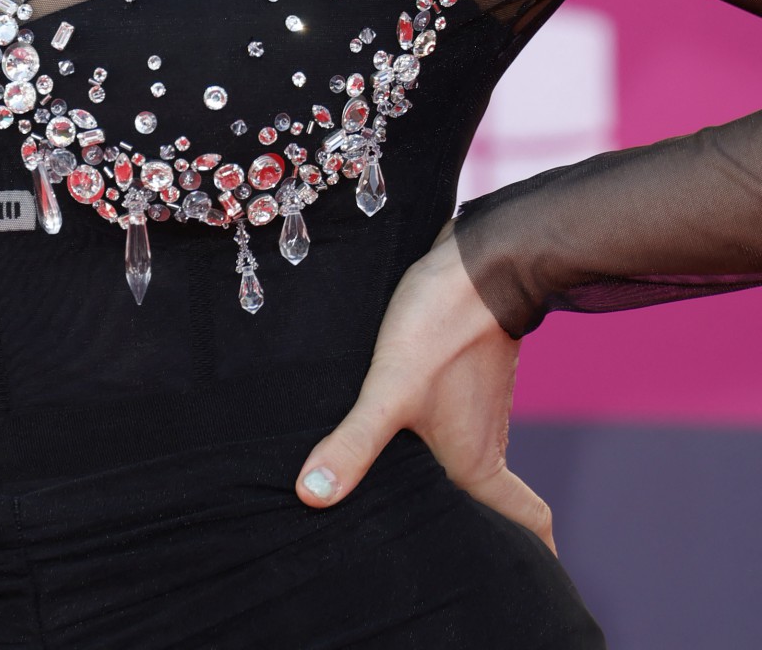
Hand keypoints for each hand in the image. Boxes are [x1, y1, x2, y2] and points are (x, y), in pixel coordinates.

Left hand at [294, 224, 554, 550]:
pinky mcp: (465, 378)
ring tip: (415, 508)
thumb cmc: (439, 327)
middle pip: (495, 505)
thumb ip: (354, 442)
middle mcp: (486, 442)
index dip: (533, 560)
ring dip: (457, 489)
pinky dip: (443, 447)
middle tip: (454, 560)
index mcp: (476, 463)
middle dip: (480, 533)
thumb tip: (312, 495)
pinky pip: (459, 428)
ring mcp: (479, 408)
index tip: (530, 584)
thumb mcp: (388, 387)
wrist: (477, 260)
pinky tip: (407, 441)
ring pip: (474, 464)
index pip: (527, 525)